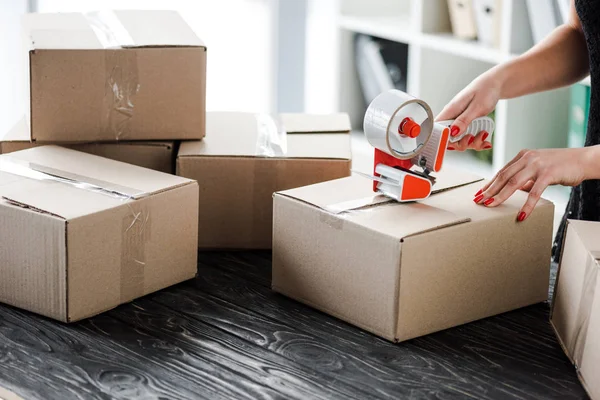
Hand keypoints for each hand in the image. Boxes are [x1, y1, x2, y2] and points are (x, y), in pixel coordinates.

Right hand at [436, 70, 501, 150]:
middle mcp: (452, 118)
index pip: (437, 129)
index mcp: (450, 111)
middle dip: (461, 143)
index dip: (443, 139)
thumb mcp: (477, 106)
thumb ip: (464, 120)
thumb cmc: (485, 90)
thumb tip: (452, 132)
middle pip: (449, 139)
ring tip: (483, 134)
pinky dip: (478, 141)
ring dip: (472, 143)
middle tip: (472, 137)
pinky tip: (484, 138)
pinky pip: (469, 138)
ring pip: (460, 141)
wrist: (495, 85)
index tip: (456, 141)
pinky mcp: (467, 125)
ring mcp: (460, 122)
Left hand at [473, 148, 590, 220]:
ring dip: (500, 196)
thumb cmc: (562, 165)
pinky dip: (526, 205)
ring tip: (490, 205)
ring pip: (513, 183)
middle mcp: (527, 158)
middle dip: (489, 190)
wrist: (584, 160)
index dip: (489, 183)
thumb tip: (516, 189)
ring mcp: (537, 165)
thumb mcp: (540, 168)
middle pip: (502, 176)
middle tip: (478, 201)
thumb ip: (527, 177)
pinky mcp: (548, 174)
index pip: (502, 171)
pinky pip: (533, 192)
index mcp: (523, 156)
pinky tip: (521, 215)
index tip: (479, 193)